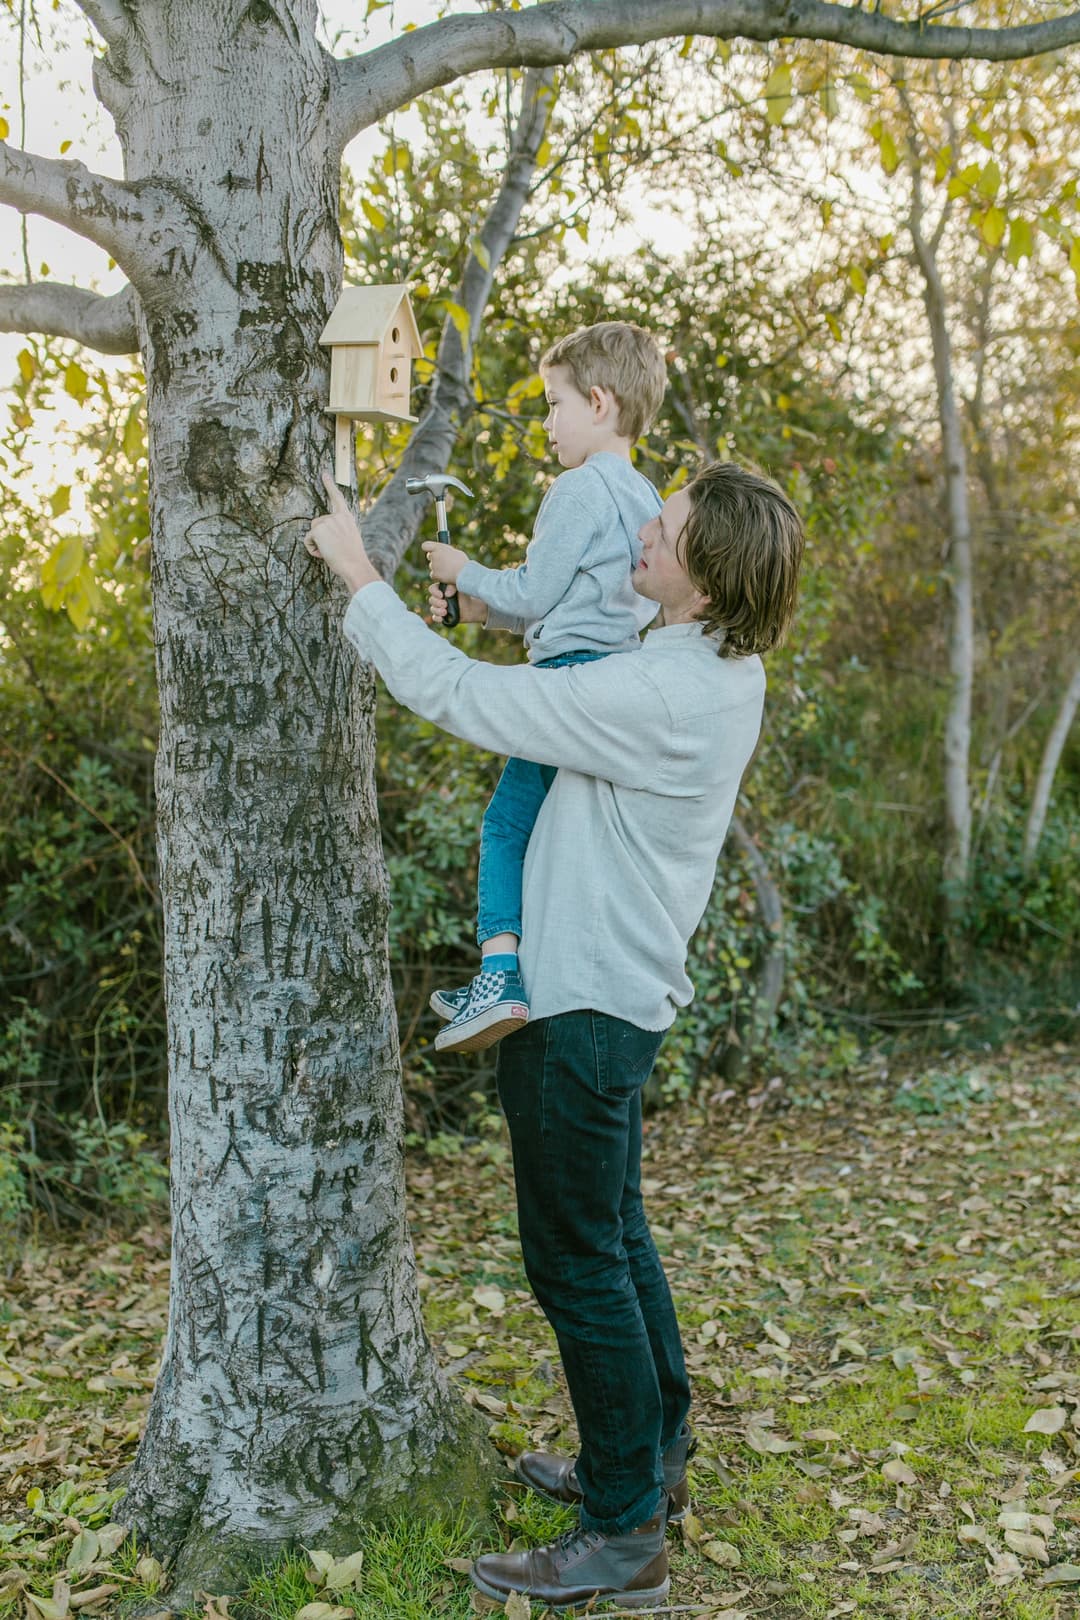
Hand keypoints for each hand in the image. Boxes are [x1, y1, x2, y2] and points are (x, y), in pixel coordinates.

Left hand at [305, 472, 379, 592]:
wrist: (355, 565)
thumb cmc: (353, 557)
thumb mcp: (349, 538)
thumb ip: (339, 529)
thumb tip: (326, 533)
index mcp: (346, 517)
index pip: (337, 498)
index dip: (330, 485)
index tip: (324, 474)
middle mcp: (337, 516)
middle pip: (318, 522)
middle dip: (321, 536)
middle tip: (335, 549)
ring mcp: (327, 521)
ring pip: (313, 531)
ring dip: (317, 543)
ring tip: (330, 552)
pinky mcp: (318, 529)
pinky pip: (308, 539)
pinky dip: (312, 549)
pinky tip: (324, 553)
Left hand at [422, 540, 468, 583]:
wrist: (465, 573)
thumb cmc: (462, 562)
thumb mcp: (454, 552)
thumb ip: (445, 551)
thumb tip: (443, 553)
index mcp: (438, 547)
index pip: (425, 546)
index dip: (428, 548)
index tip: (431, 550)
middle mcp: (434, 555)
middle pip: (429, 556)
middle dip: (434, 558)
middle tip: (442, 561)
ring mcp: (433, 565)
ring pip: (432, 566)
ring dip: (437, 568)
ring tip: (449, 569)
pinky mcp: (434, 574)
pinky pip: (433, 575)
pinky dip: (438, 576)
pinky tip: (446, 576)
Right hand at [427, 580, 485, 623]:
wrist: (472, 606)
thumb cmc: (466, 594)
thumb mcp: (459, 586)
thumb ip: (452, 586)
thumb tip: (446, 594)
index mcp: (441, 588)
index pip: (432, 589)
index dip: (435, 592)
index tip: (441, 595)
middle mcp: (439, 598)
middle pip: (431, 600)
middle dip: (437, 603)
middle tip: (445, 604)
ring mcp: (440, 607)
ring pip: (433, 609)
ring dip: (437, 611)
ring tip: (445, 612)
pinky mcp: (442, 616)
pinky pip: (435, 618)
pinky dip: (437, 618)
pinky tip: (442, 618)